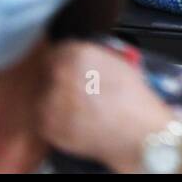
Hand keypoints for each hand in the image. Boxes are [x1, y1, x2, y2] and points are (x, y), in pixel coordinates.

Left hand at [39, 41, 178, 173]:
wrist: (137, 132)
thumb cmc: (133, 99)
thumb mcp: (119, 62)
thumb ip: (92, 54)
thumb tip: (79, 56)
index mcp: (78, 54)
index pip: (59, 50)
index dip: (66, 58)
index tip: (69, 66)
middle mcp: (60, 74)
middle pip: (48, 71)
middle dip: (60, 78)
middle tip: (76, 88)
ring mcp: (50, 101)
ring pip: (43, 94)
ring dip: (55, 98)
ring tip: (78, 105)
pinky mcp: (47, 125)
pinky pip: (43, 116)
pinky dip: (55, 117)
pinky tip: (75, 118)